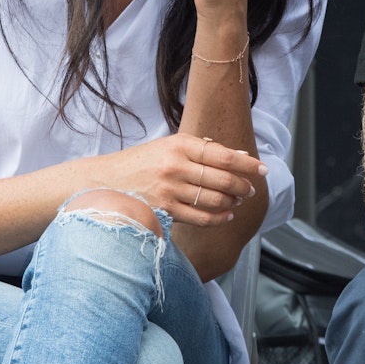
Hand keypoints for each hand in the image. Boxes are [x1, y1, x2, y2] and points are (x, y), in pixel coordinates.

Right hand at [87, 133, 267, 226]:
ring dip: (232, 202)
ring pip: (215, 199)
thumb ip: (202, 150)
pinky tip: (226, 215)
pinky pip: (201, 218)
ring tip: (238, 201)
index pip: (223, 154)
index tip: (262, 169)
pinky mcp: (164, 211)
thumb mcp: (168, 147)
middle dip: (243, 185)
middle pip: (223, 178)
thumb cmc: (139, 164)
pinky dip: (219, 218)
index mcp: (179, 144)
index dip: (247, 163)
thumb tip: (240, 154)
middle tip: (251, 189)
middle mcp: (175, 165)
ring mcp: (169, 189)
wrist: (102, 183)